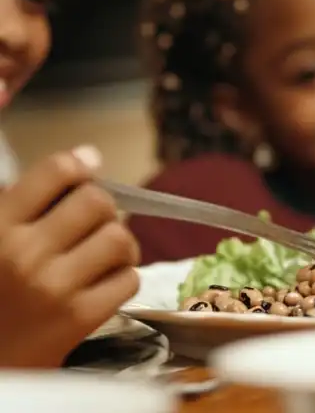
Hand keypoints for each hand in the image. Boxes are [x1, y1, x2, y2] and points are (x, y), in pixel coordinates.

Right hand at [0, 146, 139, 367]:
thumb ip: (29, 198)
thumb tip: (90, 155)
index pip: (56, 171)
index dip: (80, 169)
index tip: (84, 177)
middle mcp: (25, 253)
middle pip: (98, 202)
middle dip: (104, 210)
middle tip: (93, 225)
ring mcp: (55, 288)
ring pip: (120, 238)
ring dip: (120, 244)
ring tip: (104, 255)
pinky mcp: (80, 319)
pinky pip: (129, 278)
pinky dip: (123, 278)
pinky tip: (102, 284)